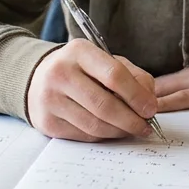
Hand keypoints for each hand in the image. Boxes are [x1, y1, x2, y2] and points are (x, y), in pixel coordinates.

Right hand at [25, 40, 156, 141]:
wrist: (38, 78)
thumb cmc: (80, 69)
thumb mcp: (104, 61)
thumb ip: (132, 75)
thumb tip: (149, 101)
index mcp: (79, 52)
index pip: (114, 75)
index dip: (137, 95)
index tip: (151, 108)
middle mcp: (60, 73)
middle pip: (104, 105)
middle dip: (131, 120)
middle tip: (145, 126)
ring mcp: (50, 99)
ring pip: (94, 125)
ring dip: (119, 131)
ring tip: (132, 130)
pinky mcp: (47, 121)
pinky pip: (83, 135)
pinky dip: (103, 136)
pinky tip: (111, 131)